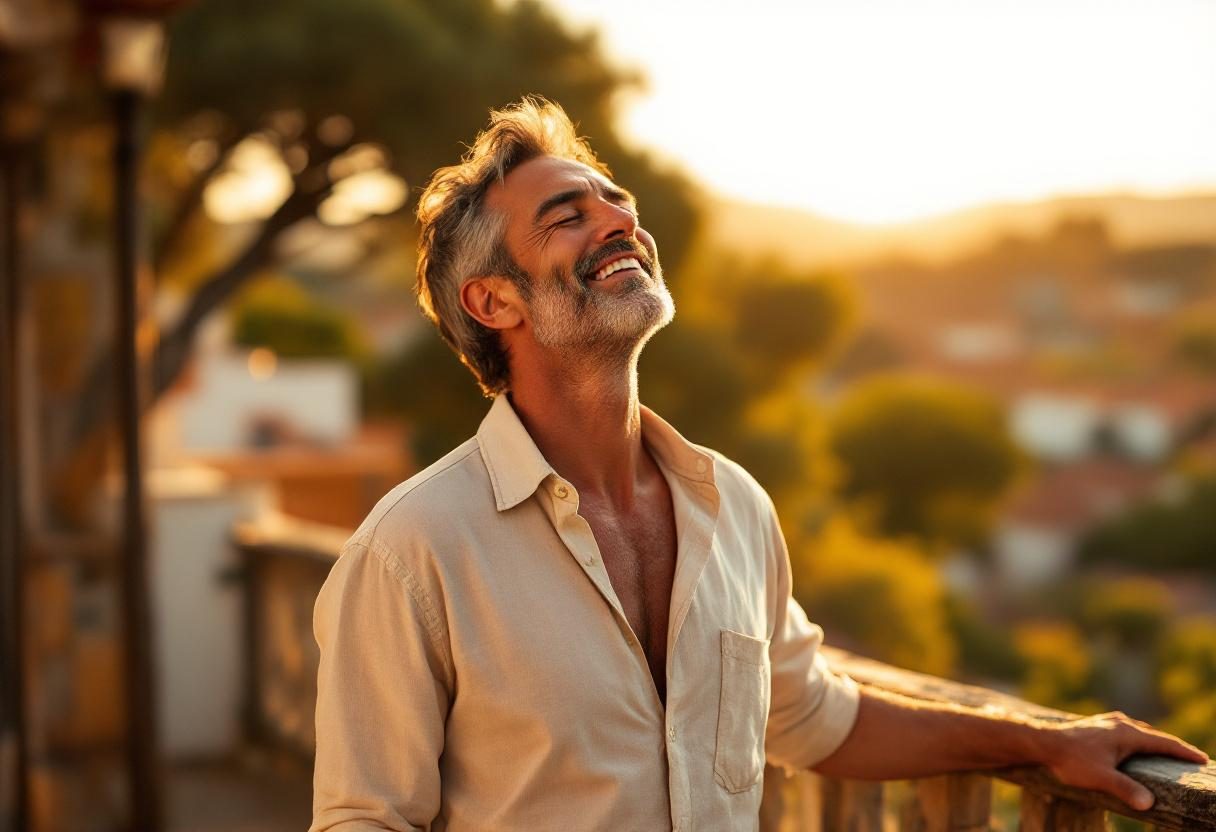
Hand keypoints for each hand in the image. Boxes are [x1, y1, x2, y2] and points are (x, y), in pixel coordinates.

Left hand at [1038, 711, 1208, 811]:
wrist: (1042, 742)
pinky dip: (1138, 740)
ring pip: (1139, 732)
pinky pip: (1126, 732)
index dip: (1184, 752)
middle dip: (1173, 747)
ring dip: (1155, 742)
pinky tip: (1134, 747)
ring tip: (1166, 752)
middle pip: (1154, 736)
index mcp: (1127, 734)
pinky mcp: (1098, 726)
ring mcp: (1108, 722)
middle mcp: (1121, 724)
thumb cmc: (1071, 760)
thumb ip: (1125, 789)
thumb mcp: (1101, 778)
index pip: (1164, 743)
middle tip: (1190, 758)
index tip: (1202, 759)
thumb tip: (1149, 803)